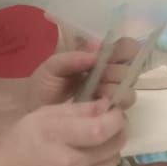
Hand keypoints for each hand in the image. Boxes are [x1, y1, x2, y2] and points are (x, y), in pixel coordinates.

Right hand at [0, 100, 126, 165]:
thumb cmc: (20, 143)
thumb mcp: (42, 116)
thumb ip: (77, 110)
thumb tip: (107, 106)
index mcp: (58, 138)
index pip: (103, 129)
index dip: (116, 119)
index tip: (114, 112)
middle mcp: (71, 164)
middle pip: (114, 145)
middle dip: (117, 131)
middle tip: (108, 125)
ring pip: (112, 162)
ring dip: (109, 150)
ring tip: (93, 144)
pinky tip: (85, 162)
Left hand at [25, 38, 141, 110]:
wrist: (34, 113)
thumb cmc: (43, 86)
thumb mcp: (52, 67)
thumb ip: (72, 57)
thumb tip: (96, 52)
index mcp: (100, 59)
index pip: (126, 48)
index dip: (126, 50)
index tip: (111, 57)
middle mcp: (111, 76)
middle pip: (132, 70)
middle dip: (117, 73)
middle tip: (99, 76)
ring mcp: (111, 97)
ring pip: (129, 92)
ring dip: (115, 90)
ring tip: (96, 92)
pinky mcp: (109, 117)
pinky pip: (122, 112)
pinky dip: (112, 108)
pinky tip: (97, 105)